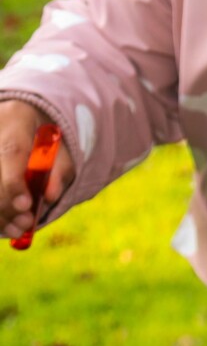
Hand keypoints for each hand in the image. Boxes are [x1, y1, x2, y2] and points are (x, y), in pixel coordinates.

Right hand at [1, 100, 73, 241]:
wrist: (27, 122)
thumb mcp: (62, 148)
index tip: (26, 206)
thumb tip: (50, 196)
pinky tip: (5, 225)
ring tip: (17, 228)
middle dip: (6, 203)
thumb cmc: (47, 137)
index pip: (12, 151)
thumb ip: (60, 170)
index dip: (14, 182)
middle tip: (25, 223)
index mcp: (16, 117)